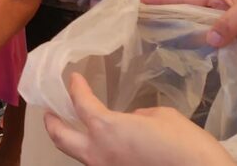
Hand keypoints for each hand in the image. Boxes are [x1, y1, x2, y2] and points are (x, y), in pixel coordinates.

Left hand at [44, 73, 234, 165]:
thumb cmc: (187, 146)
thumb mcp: (164, 117)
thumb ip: (138, 116)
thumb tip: (131, 122)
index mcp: (106, 128)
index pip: (80, 102)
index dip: (76, 87)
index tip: (73, 79)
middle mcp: (98, 152)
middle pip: (60, 137)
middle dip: (51, 122)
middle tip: (49, 112)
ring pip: (77, 155)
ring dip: (72, 140)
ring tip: (73, 128)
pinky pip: (98, 163)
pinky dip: (95, 151)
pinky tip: (104, 146)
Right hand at [142, 0, 236, 56]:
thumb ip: (228, 22)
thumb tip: (208, 40)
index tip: (141, 0)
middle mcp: (220, 13)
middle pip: (189, 16)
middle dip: (168, 18)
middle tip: (142, 24)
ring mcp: (228, 31)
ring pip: (201, 34)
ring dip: (185, 38)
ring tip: (158, 43)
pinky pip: (216, 50)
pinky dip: (204, 53)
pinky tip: (189, 59)